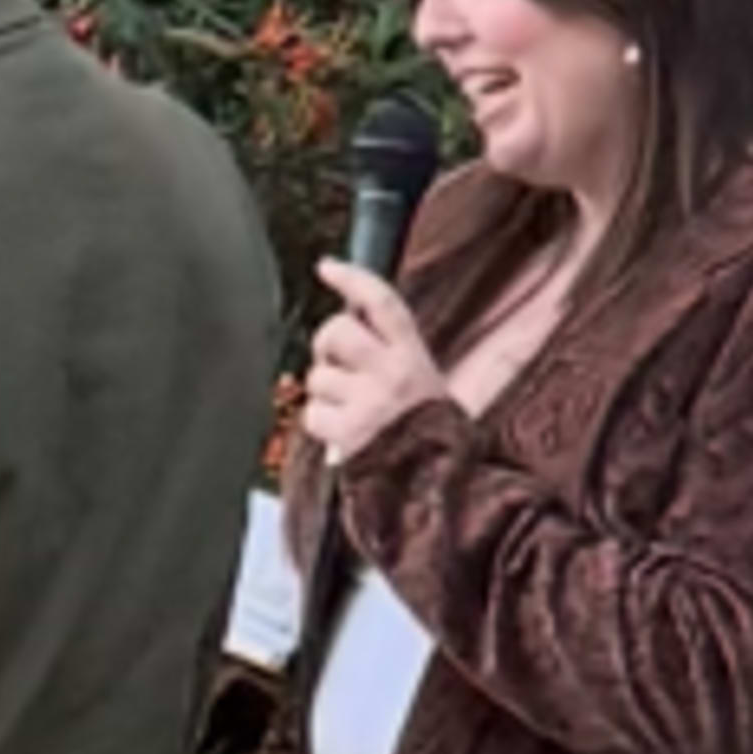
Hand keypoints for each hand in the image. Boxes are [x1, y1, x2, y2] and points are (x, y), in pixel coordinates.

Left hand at [296, 260, 436, 471]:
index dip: (352, 279)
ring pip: (319, 376)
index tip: (326, 267)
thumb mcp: (422, 382)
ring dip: (324, 391)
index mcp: (414, 356)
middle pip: (336, 331)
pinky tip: (342, 433)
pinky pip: (313, 414)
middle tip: (335, 363)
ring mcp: (370, 403)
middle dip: (325, 344)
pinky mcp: (350, 433)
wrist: (439, 487)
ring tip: (348, 409)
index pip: (381, 303)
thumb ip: (389, 353)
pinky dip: (321, 424)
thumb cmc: (429, 434)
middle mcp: (393, 374)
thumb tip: (346, 323)